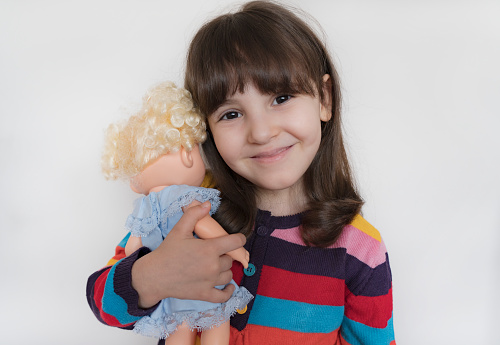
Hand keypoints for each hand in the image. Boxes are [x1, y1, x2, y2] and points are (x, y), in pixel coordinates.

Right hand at [131, 201, 245, 307]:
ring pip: (228, 275)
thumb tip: (208, 204)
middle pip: (230, 259)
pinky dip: (229, 291)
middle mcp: (213, 266)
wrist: (153, 276)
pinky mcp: (205, 294)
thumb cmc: (167, 252)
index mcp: (209, 249)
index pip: (236, 242)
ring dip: (225, 270)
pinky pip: (224, 296)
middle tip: (214, 252)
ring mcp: (210, 282)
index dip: (239, 239)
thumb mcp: (179, 230)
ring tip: (215, 265)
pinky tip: (229, 286)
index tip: (238, 239)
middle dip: (225, 254)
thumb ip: (194, 215)